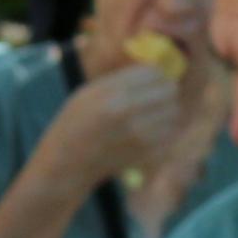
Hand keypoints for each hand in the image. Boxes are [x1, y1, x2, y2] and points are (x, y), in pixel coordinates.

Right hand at [32, 60, 185, 184]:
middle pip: (168, 90)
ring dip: (166, 114)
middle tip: (156, 100)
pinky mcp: (144, 154)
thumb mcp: (87, 94)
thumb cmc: (73, 127)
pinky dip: (163, 134)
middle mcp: (126, 111)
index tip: (152, 82)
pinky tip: (149, 136)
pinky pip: (169, 135)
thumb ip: (119, 81)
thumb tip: (154, 71)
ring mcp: (137, 134)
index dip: (156, 76)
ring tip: (151, 118)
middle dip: (165, 93)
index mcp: (110, 92)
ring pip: (173, 113)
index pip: (153, 72)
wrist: (64, 167)